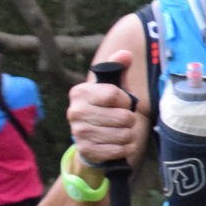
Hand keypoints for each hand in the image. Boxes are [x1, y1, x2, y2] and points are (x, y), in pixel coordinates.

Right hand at [68, 48, 142, 168]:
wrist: (94, 138)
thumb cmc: (108, 108)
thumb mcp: (114, 86)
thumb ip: (119, 68)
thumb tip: (126, 54)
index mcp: (80, 92)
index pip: (114, 94)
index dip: (126, 100)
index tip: (123, 102)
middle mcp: (75, 112)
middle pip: (122, 117)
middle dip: (130, 119)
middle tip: (122, 119)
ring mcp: (79, 133)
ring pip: (124, 134)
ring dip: (130, 134)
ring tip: (121, 131)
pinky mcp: (86, 151)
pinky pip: (119, 150)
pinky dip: (126, 148)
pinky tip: (119, 144)